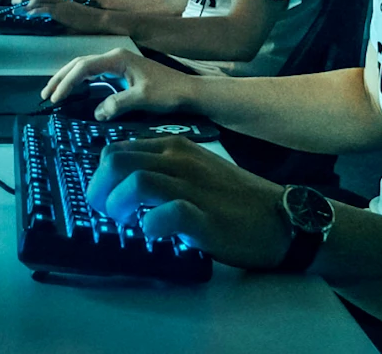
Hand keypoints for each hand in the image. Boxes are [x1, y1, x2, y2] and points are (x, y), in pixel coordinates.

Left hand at [18, 0, 109, 33]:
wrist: (98, 20)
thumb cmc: (84, 22)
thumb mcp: (66, 20)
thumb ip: (54, 21)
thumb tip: (42, 28)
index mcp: (57, 0)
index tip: (15, 2)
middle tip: (9, 3)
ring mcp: (60, 4)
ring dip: (25, 3)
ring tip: (14, 9)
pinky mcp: (63, 11)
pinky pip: (47, 9)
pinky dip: (36, 11)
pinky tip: (28, 14)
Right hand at [41, 47, 196, 107]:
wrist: (190, 91)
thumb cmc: (169, 92)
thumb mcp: (143, 98)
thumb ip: (118, 104)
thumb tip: (97, 113)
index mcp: (118, 59)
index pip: (84, 67)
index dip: (67, 82)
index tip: (56, 98)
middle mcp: (115, 57)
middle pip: (80, 63)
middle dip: (61, 78)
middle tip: (46, 95)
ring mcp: (118, 63)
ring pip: (85, 67)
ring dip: (68, 78)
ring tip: (53, 92)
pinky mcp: (122, 71)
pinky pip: (94, 73)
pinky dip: (80, 81)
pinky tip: (75, 90)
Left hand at [84, 137, 292, 270]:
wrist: (282, 220)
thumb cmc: (233, 199)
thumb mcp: (193, 172)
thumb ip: (160, 171)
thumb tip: (119, 186)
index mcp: (173, 148)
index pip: (115, 150)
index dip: (100, 177)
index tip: (106, 198)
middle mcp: (179, 160)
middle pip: (115, 161)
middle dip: (99, 190)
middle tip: (108, 213)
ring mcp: (193, 186)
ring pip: (136, 181)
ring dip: (119, 205)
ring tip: (126, 222)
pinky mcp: (207, 216)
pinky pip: (168, 214)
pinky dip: (151, 225)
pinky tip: (153, 233)